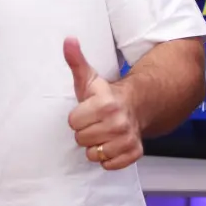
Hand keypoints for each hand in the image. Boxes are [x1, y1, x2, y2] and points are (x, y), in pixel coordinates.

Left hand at [64, 37, 142, 170]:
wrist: (137, 105)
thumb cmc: (106, 95)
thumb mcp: (89, 77)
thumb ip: (76, 60)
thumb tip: (68, 40)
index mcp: (105, 104)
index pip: (73, 122)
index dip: (77, 116)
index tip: (87, 110)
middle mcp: (119, 123)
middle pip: (81, 139)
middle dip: (85, 131)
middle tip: (96, 121)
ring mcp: (128, 139)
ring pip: (93, 153)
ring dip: (95, 145)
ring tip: (103, 132)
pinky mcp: (134, 153)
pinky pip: (109, 165)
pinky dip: (108, 158)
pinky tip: (112, 143)